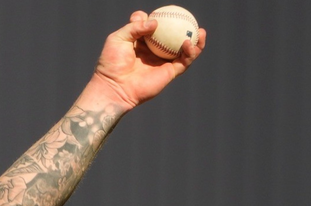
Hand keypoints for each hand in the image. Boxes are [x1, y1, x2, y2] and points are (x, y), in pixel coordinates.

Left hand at [90, 11, 206, 109]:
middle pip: (172, 38)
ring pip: (183, 50)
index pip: (153, 28)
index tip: (157, 14)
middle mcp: (153, 52)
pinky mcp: (169, 73)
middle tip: (189, 18)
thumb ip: (135, 27)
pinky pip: (184, 61)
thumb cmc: (111, 62)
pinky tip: (189, 43)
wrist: (114, 86)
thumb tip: (155, 22)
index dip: (156, 19)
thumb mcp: (118, 38)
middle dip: (183, 28)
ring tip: (199, 31)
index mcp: (140, 43)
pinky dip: (190, 52)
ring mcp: (162, 62)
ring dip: (194, 41)